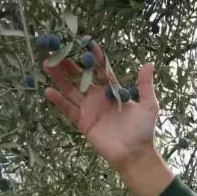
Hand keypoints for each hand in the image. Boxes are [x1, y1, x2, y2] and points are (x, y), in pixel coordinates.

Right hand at [44, 43, 159, 172]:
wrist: (134, 153)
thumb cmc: (143, 130)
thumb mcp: (149, 105)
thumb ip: (145, 86)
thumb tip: (148, 64)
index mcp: (113, 91)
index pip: (101, 70)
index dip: (94, 58)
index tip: (86, 43)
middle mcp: (98, 97)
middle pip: (81, 77)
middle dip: (70, 65)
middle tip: (57, 50)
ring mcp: (89, 109)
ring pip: (71, 90)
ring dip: (59, 78)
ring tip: (47, 64)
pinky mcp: (83, 122)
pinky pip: (68, 110)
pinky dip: (58, 101)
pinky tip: (49, 90)